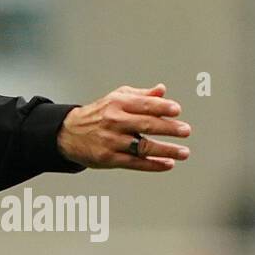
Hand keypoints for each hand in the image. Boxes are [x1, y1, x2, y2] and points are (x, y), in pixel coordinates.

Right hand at [56, 83, 190, 170]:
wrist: (69, 133)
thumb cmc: (99, 113)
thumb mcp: (116, 98)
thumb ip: (142, 95)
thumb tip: (162, 90)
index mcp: (117, 103)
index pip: (143, 104)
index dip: (162, 107)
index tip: (177, 110)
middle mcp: (114, 121)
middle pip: (146, 125)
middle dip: (168, 128)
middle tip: (186, 131)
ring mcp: (111, 141)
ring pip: (143, 146)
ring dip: (166, 150)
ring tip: (184, 152)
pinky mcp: (109, 158)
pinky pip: (135, 162)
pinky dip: (153, 164)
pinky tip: (168, 164)